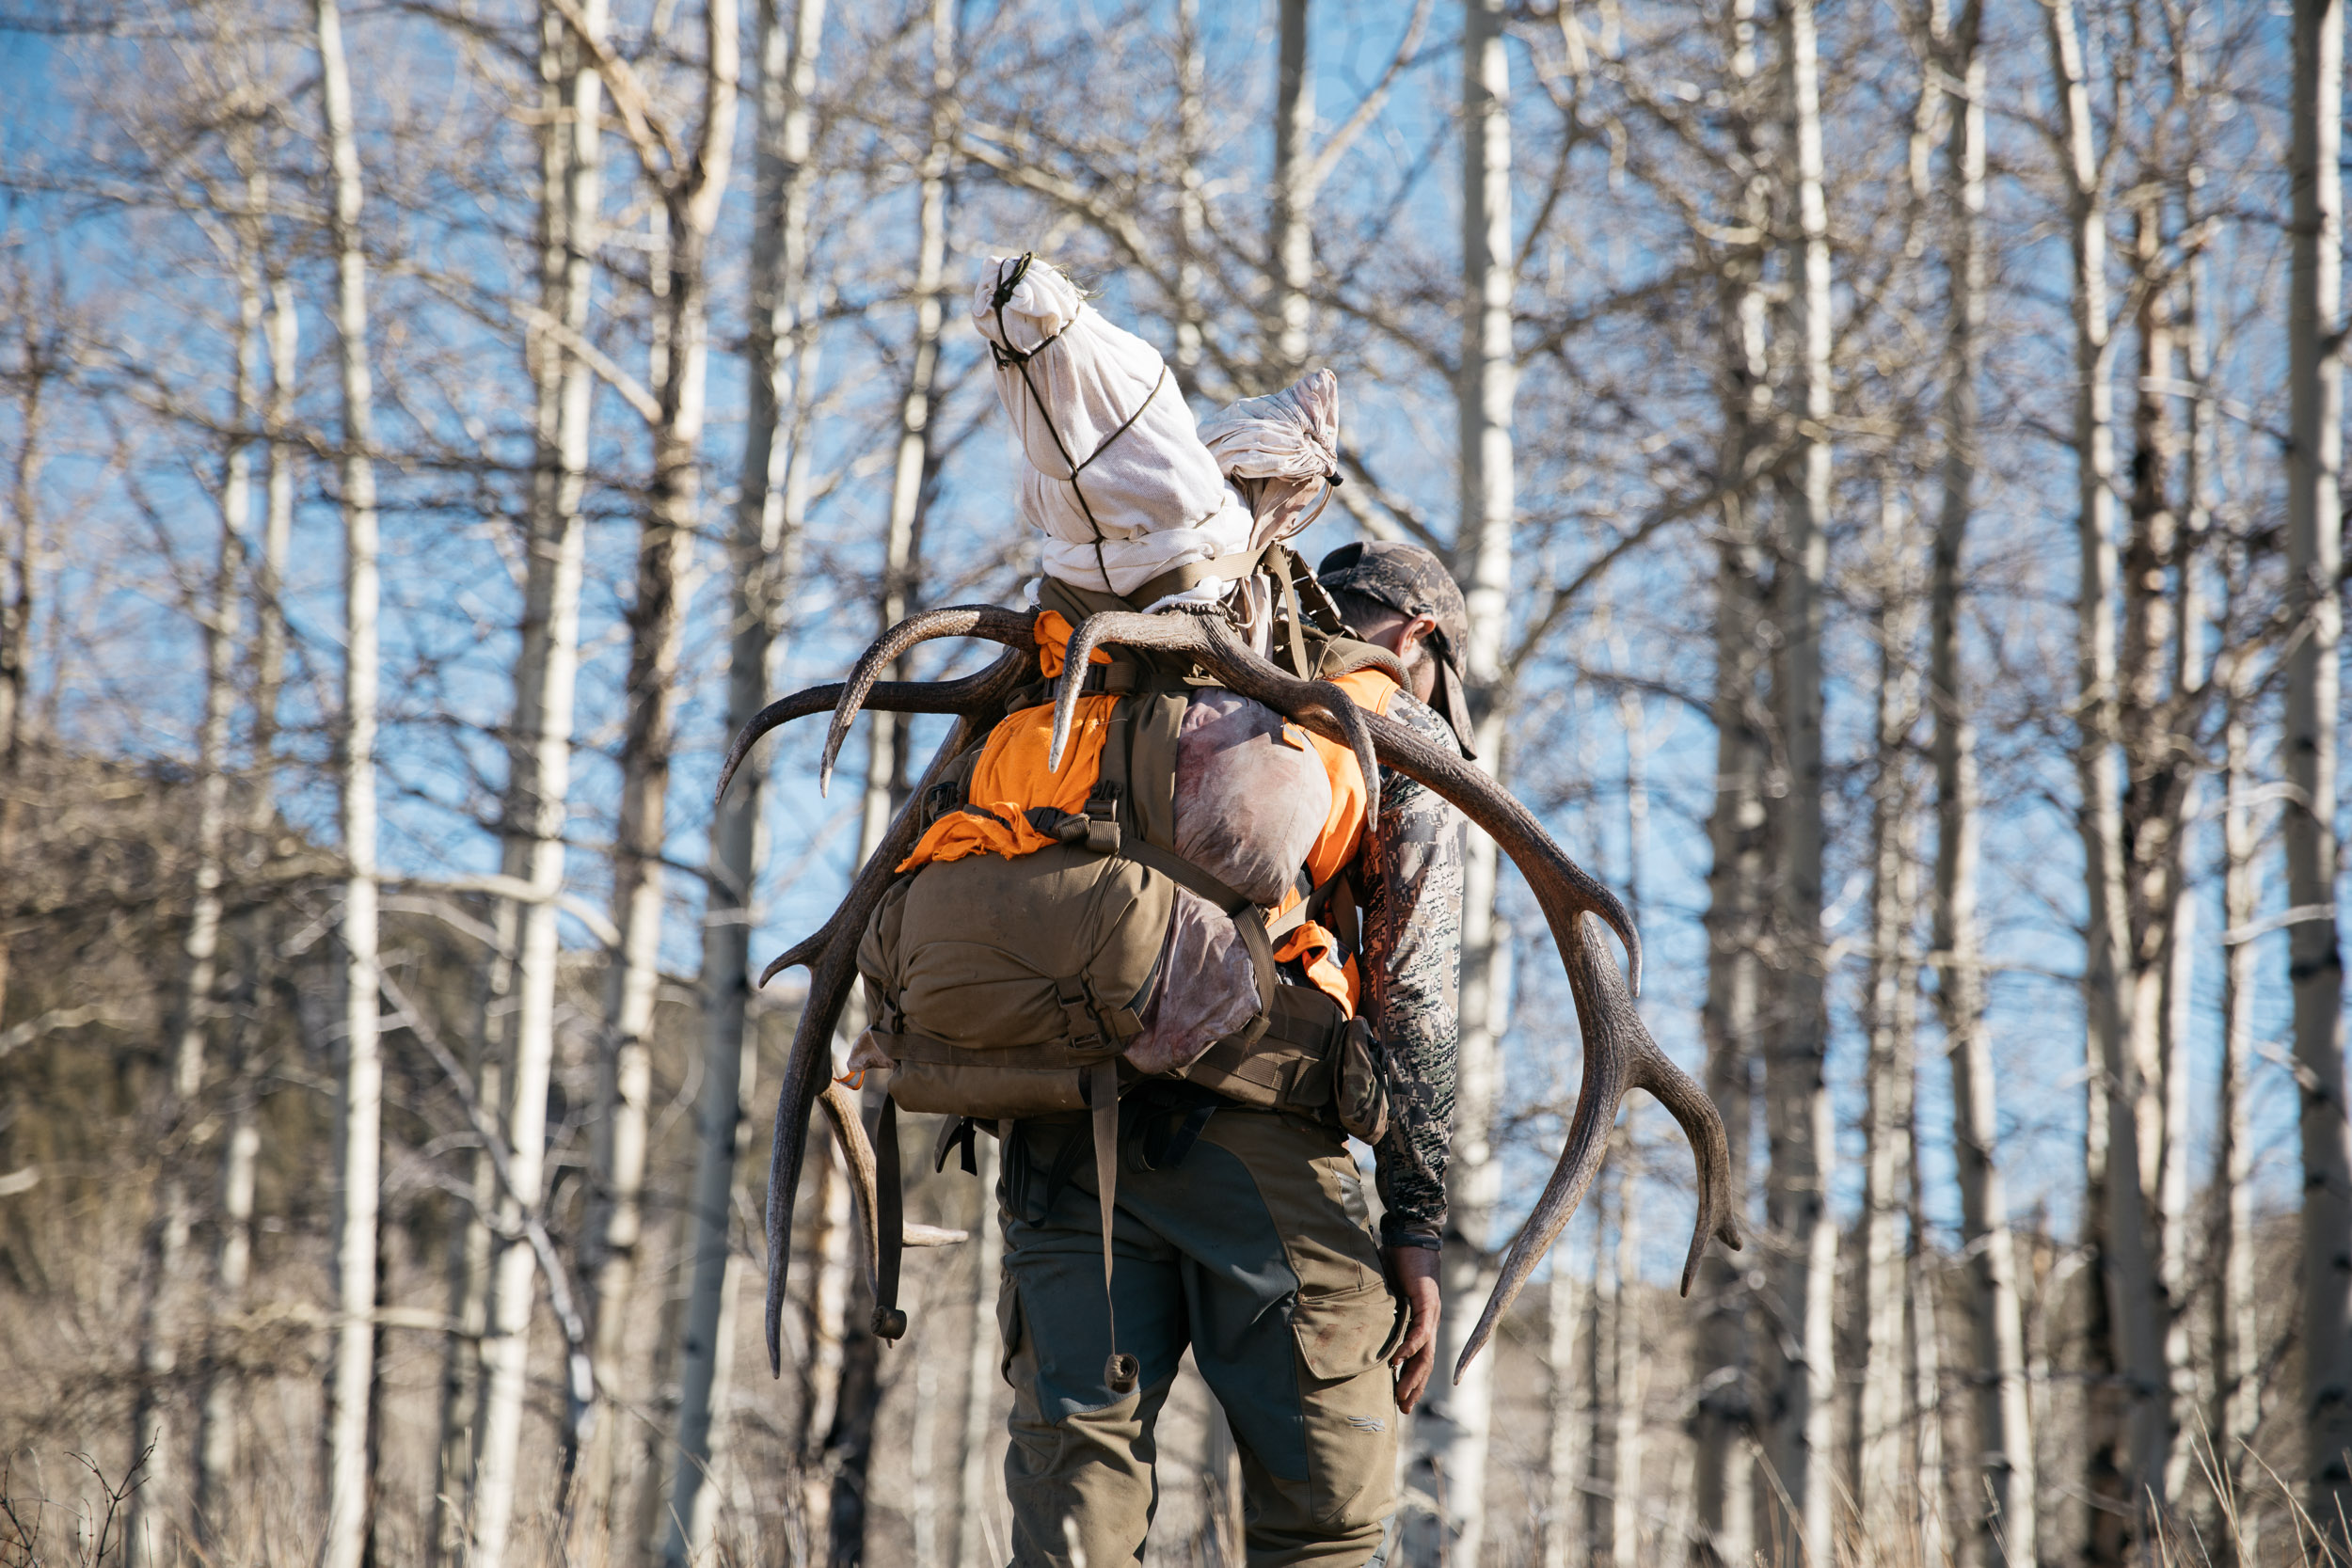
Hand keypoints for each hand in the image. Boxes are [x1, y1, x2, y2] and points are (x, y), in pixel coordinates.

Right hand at [1383, 1244, 1441, 1413]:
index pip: (1419, 1359)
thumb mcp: (1385, 1295)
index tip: (1402, 1402)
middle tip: (1403, 1408)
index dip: (1413, 1381)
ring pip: (1425, 1354)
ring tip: (1401, 1394)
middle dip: (1414, 1388)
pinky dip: (1410, 1347)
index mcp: (1420, 1323)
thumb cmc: (1397, 1261)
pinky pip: (1420, 1331)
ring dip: (1413, 1376)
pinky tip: (1398, 1360)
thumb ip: (1378, 1311)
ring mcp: (1430, 1314)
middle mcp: (1429, 1323)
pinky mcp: (1427, 1302)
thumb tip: (1356, 1322)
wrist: (1411, 1237)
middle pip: (1425, 1364)